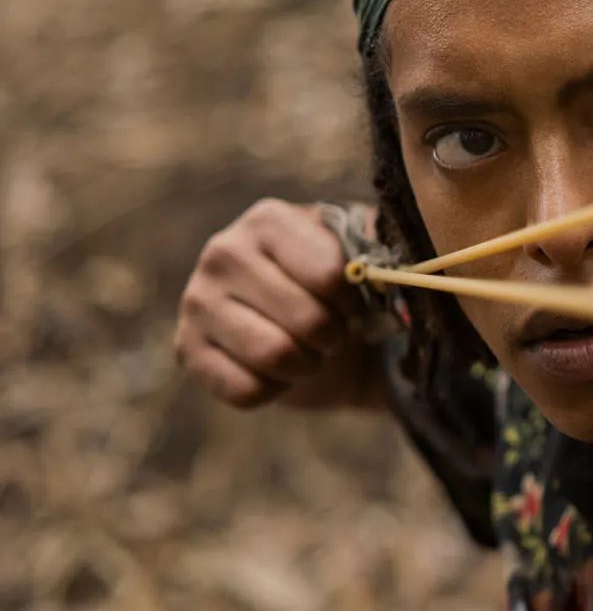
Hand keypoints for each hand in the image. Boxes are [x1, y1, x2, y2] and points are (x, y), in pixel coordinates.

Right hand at [175, 199, 375, 410]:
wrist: (306, 327)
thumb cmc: (337, 289)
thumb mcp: (363, 259)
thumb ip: (378, 258)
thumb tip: (388, 275)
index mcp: (270, 220)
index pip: (329, 275)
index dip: (353, 302)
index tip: (354, 304)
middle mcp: (224, 252)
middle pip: (306, 319)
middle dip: (333, 337)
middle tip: (333, 333)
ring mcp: (198, 301)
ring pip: (274, 355)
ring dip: (307, 365)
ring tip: (309, 351)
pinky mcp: (186, 349)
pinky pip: (245, 389)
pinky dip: (275, 390)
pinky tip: (276, 371)